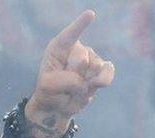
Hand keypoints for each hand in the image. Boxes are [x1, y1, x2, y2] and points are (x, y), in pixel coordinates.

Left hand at [26, 10, 114, 137]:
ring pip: (94, 69)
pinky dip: (99, 83)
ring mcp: (92, 58)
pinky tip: (91, 86)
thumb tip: (86, 83)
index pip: (69, 35)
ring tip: (73, 89)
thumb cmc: (49, 91)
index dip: (80, 25)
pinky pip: (107, 74)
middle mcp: (77, 49)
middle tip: (63, 85)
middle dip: (72, 77)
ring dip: (83, 85)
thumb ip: (64, 81)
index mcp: (58, 48)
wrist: (58, 106)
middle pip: (81, 59)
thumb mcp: (48, 86)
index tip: (90, 14)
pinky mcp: (102, 70)